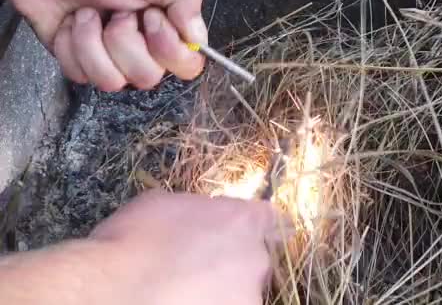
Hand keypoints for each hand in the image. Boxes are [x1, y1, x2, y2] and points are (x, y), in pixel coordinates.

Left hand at [0, 0, 206, 90]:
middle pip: (147, 78)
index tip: (151, 18)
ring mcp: (110, 57)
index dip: (169, 50)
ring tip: (87, 15)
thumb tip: (198, 38)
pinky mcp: (79, 61)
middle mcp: (142, 46)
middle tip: (114, 13)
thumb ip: (186, 0)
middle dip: (123, 43)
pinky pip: (81, 76)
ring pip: (113, 82)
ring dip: (93, 44)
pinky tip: (71, 23)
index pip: (188, 66)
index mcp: (166, 26)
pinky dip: (71, 46)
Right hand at [90, 191, 284, 303]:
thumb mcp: (164, 204)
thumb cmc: (132, 241)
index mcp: (242, 220)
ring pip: (242, 290)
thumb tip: (199, 218)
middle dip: (232, 260)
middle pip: (254, 256)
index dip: (249, 225)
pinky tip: (183, 302)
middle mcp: (255, 257)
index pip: (267, 218)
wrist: (116, 290)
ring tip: (185, 291)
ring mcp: (249, 295)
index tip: (233, 233)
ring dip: (223, 289)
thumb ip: (197, 210)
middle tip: (197, 267)